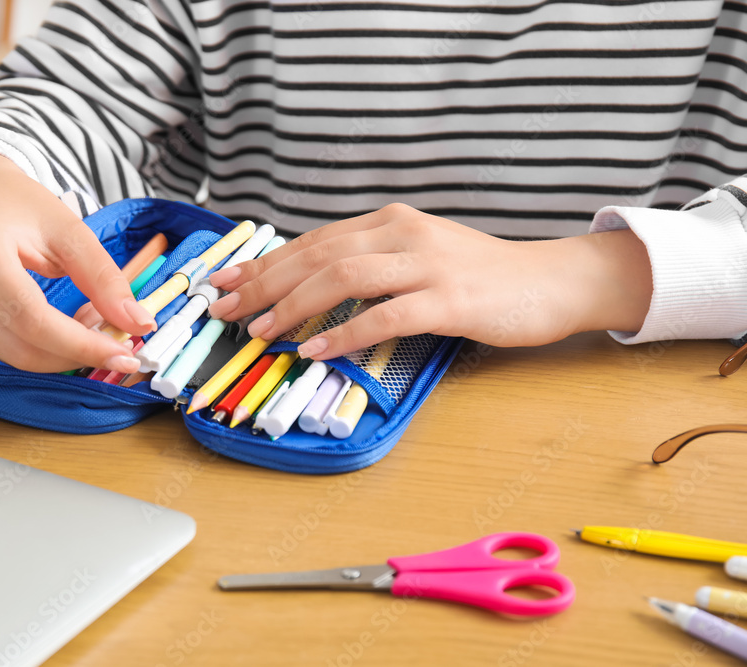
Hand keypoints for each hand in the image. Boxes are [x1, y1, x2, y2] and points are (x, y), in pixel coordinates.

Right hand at [0, 153, 155, 372]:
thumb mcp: (70, 230)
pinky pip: (2, 350)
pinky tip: (65, 332)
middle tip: (118, 352)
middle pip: (19, 346)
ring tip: (93, 333)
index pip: (32, 317)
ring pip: (11, 355)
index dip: (80, 344)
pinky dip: (40, 349)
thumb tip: (139, 323)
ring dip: (60, 355)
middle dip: (74, 356)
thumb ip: (104, 278)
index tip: (124, 356)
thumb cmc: (22, 207)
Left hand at [207, 203, 651, 359]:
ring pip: (343, 278)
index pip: (313, 240)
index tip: (225, 281)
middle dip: (263, 283)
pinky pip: (385, 316)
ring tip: (260, 330)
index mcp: (390, 222)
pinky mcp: (451, 299)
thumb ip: (369, 264)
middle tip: (223, 307)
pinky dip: (344, 333)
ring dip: (293, 306)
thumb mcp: (416, 257)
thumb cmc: (479, 276)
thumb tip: (308, 286)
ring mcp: (428, 264)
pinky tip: (316, 351)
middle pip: (318, 255)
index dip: (265, 262)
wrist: (549, 282)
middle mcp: (403, 233)